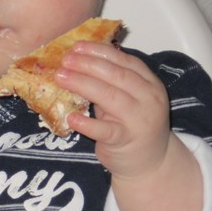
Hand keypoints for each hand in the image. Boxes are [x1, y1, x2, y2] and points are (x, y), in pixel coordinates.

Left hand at [57, 43, 203, 210]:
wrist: (150, 164)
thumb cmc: (133, 127)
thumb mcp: (127, 100)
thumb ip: (110, 83)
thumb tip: (78, 61)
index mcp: (150, 83)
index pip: (125, 61)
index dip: (100, 52)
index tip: (78, 46)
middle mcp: (149, 99)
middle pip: (116, 75)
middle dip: (88, 64)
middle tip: (65, 59)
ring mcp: (140, 120)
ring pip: (110, 97)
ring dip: (83, 84)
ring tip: (61, 77)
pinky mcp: (127, 141)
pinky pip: (105, 130)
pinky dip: (87, 123)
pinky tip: (71, 117)